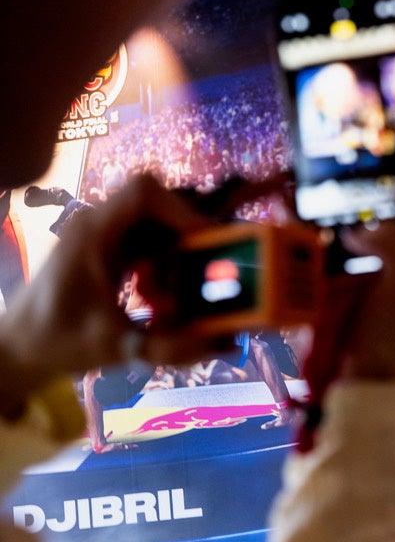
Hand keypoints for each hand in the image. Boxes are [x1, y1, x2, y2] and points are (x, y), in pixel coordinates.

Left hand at [0, 175, 224, 399]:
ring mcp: (103, 233)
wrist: (20, 347)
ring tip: (188, 282)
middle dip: (190, 231)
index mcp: (93, 234)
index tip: (208, 241)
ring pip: (157, 221)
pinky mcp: (108, 246)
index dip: (182, 210)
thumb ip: (173, 348)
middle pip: (158, 203)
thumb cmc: (59, 342)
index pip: (144, 192)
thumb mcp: (118, 349)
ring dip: (180, 247)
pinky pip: (149, 238)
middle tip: (212, 263)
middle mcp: (99, 224)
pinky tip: (165, 291)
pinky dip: (167, 259)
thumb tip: (226, 344)